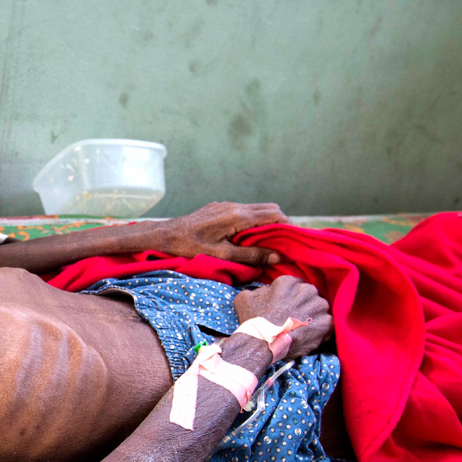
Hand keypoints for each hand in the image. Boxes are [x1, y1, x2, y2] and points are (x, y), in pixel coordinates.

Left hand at [136, 202, 287, 265]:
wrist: (165, 234)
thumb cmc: (190, 246)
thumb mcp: (221, 254)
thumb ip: (250, 255)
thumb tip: (277, 256)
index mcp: (237, 216)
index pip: (273, 215)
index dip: (288, 226)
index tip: (296, 240)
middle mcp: (234, 206)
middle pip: (269, 208)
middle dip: (281, 223)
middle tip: (286, 242)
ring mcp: (227, 205)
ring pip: (258, 208)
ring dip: (268, 222)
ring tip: (271, 242)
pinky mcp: (220, 208)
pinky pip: (245, 211)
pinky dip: (255, 221)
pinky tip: (251, 237)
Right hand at [233, 275, 331, 358]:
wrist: (263, 343)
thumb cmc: (254, 321)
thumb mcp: (245, 298)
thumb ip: (259, 290)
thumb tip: (265, 292)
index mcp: (288, 282)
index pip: (295, 286)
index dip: (290, 298)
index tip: (286, 307)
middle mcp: (307, 290)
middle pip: (309, 295)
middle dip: (303, 305)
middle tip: (294, 319)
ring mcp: (318, 306)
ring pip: (319, 309)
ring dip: (313, 317)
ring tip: (302, 329)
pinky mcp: (327, 323)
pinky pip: (328, 324)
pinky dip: (321, 331)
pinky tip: (309, 337)